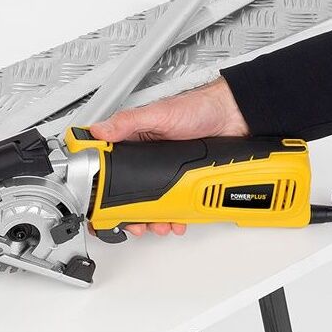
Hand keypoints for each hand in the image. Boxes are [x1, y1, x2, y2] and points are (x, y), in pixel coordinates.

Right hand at [89, 78, 248, 236]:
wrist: (233, 117)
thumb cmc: (197, 108)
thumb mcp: (158, 114)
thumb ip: (128, 122)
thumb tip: (99, 131)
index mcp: (133, 142)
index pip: (109, 168)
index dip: (102, 191)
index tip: (101, 208)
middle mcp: (147, 159)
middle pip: (129, 194)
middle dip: (131, 214)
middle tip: (135, 224)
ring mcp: (166, 172)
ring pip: (152, 204)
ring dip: (153, 220)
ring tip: (159, 224)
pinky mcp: (184, 180)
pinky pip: (174, 204)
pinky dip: (174, 216)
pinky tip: (177, 219)